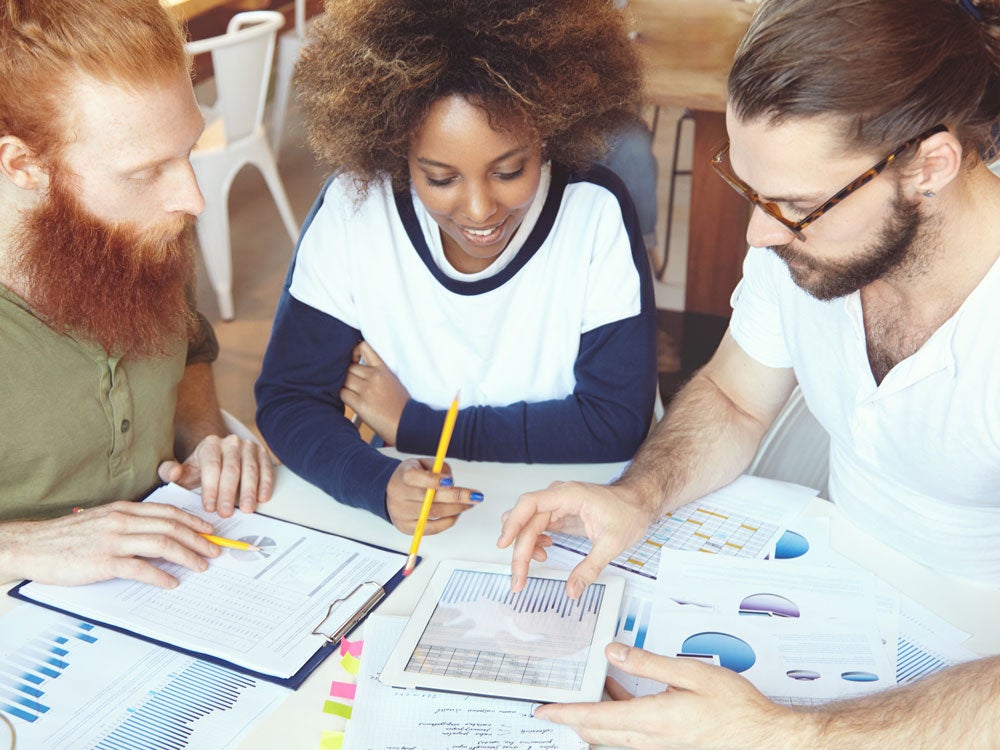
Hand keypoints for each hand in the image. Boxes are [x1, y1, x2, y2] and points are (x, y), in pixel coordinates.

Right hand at [1, 501, 220, 587]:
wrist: (32, 546)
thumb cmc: (66, 537)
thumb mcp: (101, 520)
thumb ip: (127, 523)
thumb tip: (156, 533)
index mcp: (123, 510)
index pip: (168, 512)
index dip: (193, 521)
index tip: (209, 530)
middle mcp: (122, 521)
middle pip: (171, 527)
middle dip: (198, 539)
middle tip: (214, 551)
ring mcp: (113, 541)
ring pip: (162, 544)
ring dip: (187, 556)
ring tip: (201, 566)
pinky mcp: (104, 562)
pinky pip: (140, 568)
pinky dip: (160, 576)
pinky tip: (171, 582)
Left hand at [158, 433, 273, 517]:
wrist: (220, 458)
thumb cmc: (200, 470)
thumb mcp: (184, 472)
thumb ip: (170, 472)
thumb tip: (175, 473)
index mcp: (210, 444)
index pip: (211, 466)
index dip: (211, 488)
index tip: (210, 508)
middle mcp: (231, 442)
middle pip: (232, 469)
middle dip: (229, 493)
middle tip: (226, 513)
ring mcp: (249, 446)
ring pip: (251, 469)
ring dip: (250, 491)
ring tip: (247, 509)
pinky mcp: (262, 453)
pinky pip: (266, 469)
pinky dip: (266, 484)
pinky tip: (262, 498)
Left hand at [341, 341, 409, 444]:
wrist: (408, 423)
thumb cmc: (402, 406)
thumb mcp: (393, 382)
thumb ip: (377, 375)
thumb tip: (358, 373)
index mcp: (384, 369)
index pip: (364, 347)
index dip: (353, 352)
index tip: (353, 361)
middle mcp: (374, 376)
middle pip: (349, 367)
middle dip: (347, 375)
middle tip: (352, 385)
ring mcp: (367, 389)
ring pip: (343, 380)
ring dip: (344, 386)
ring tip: (352, 394)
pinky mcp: (360, 403)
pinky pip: (342, 394)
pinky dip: (343, 397)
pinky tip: (351, 402)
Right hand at [386, 458, 482, 533]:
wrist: (388, 492)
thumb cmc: (410, 477)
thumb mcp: (421, 463)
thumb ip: (438, 468)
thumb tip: (451, 481)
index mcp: (402, 476)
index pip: (415, 478)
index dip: (434, 480)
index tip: (451, 481)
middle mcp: (399, 496)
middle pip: (428, 499)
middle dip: (456, 497)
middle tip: (475, 496)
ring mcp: (401, 514)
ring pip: (433, 513)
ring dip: (456, 509)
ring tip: (470, 503)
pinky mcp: (406, 528)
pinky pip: (431, 528)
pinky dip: (448, 521)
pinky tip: (457, 514)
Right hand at [497, 480, 652, 596]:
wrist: (639, 501)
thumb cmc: (629, 512)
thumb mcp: (612, 544)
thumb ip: (590, 568)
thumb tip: (572, 590)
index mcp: (568, 495)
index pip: (530, 504)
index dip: (513, 523)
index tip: (503, 544)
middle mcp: (558, 497)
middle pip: (526, 521)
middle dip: (519, 550)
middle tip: (518, 579)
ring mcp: (557, 504)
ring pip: (528, 524)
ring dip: (524, 546)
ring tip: (533, 566)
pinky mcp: (559, 513)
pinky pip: (537, 526)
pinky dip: (535, 541)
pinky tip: (544, 553)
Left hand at [536, 643, 805, 748]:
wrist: (765, 739)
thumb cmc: (735, 708)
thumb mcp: (691, 674)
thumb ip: (648, 663)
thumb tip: (612, 651)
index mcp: (653, 720)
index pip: (596, 717)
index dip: (566, 713)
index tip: (543, 711)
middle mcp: (651, 741)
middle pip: (598, 733)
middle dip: (573, 719)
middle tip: (554, 705)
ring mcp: (660, 749)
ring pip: (613, 738)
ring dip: (595, 720)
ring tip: (586, 695)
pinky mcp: (670, 749)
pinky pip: (631, 739)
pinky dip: (617, 722)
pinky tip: (620, 700)